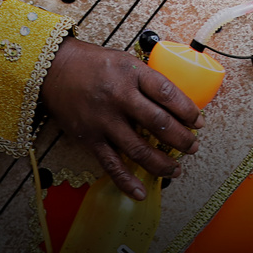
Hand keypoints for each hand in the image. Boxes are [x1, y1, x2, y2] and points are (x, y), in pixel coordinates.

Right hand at [41, 38, 202, 199]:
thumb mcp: (125, 60)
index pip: (168, 94)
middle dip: (182, 139)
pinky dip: (126, 181)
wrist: (54, 69)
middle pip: (159, 123)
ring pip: (139, 149)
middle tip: (193, 147)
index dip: (188, 110)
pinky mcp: (89, 138)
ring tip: (175, 169)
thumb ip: (147, 79)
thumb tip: (175, 101)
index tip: (198, 122)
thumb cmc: (93, 63)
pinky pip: (111, 164)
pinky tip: (140, 192)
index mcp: (132, 73)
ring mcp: (104, 120)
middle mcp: (119, 97)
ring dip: (161, 163)